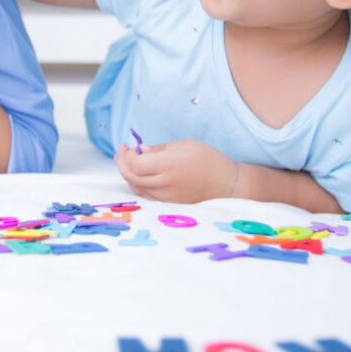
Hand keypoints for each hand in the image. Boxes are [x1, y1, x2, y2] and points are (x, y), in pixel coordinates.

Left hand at [114, 139, 239, 203]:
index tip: (128, 146)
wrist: (228, 186)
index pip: (136, 164)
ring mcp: (167, 198)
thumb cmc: (209, 161)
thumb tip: (140, 151)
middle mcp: (166, 184)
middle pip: (131, 177)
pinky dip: (137, 184)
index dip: (126, 156)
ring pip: (136, 188)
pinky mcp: (169, 206)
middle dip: (122, 162)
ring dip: (128, 174)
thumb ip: (160, 149)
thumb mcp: (186, 145)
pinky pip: (145, 196)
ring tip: (129, 160)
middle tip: (123, 151)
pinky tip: (139, 174)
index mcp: (170, 165)